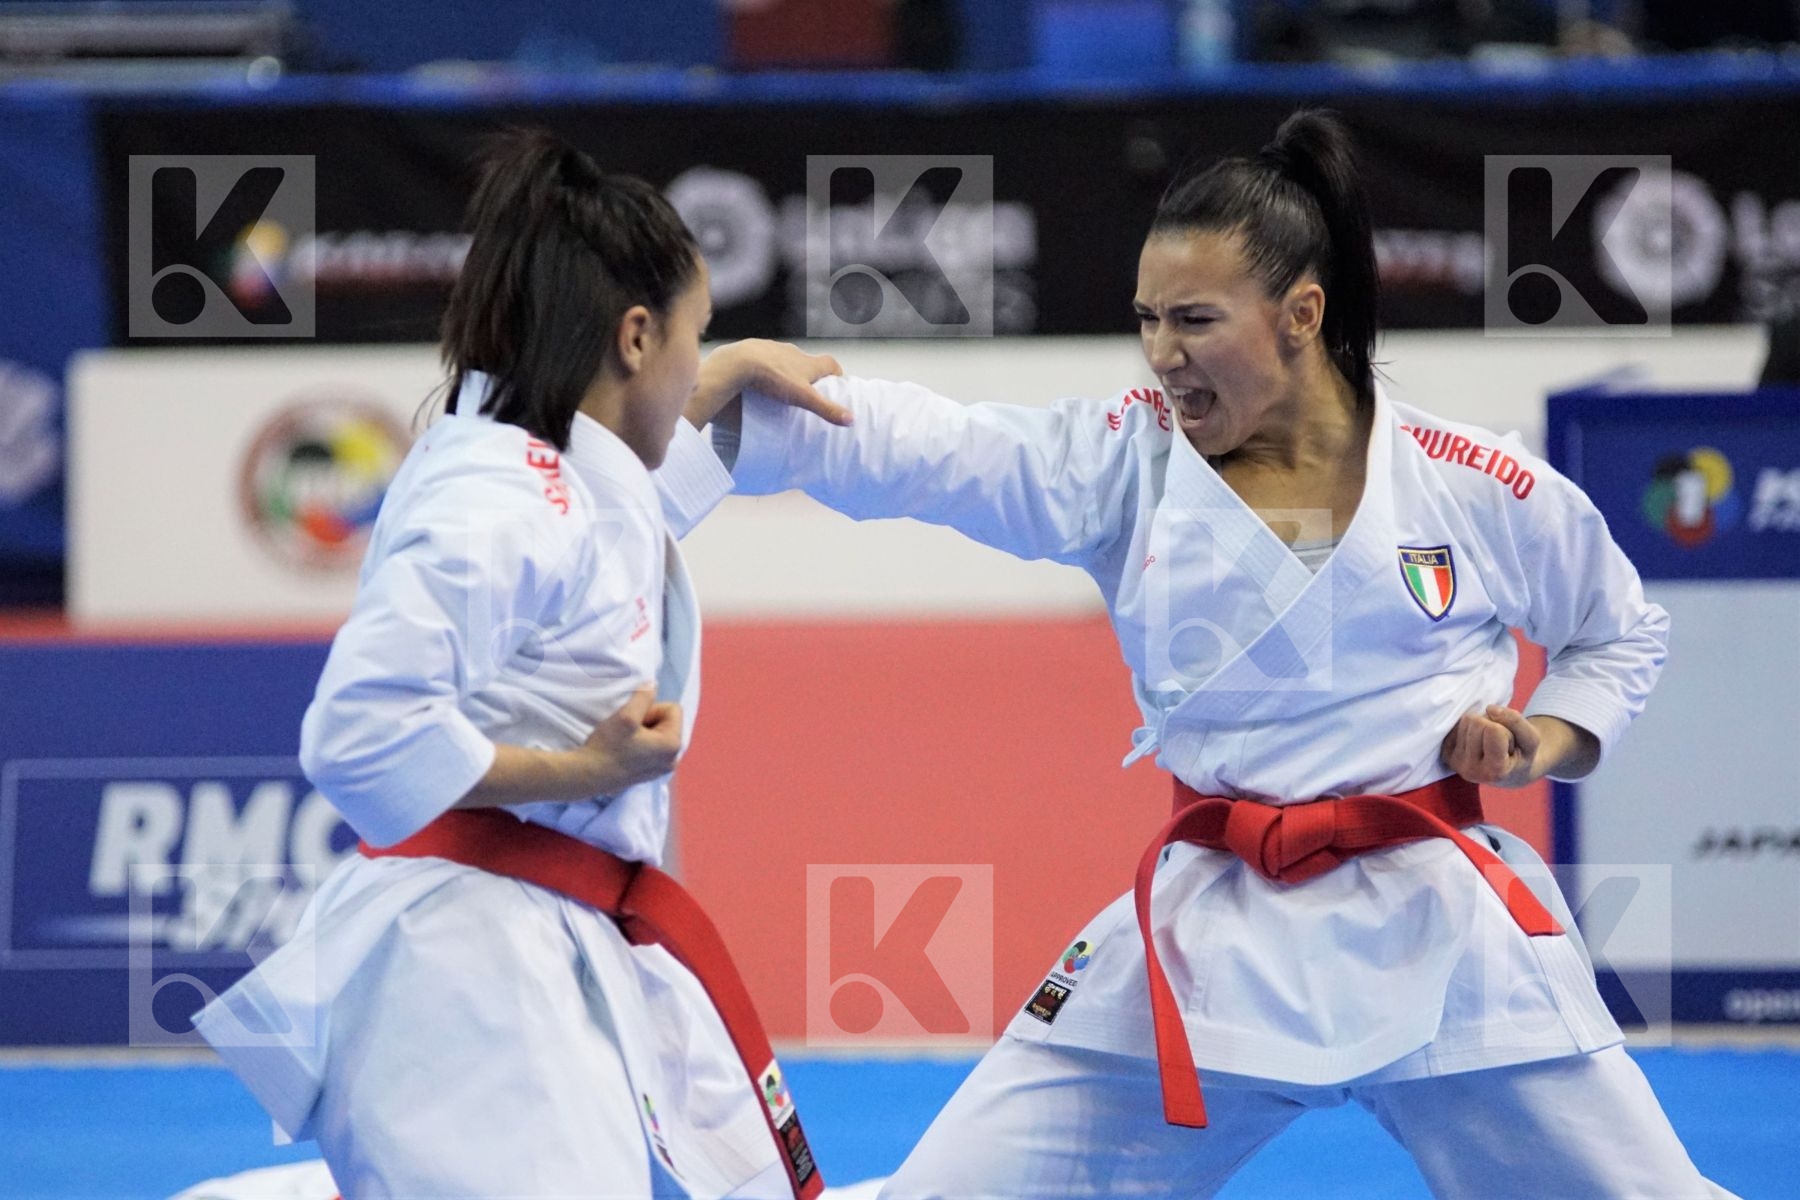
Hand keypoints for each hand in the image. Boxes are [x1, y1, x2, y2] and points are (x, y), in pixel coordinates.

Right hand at [574, 684, 683, 793]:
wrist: (587, 776)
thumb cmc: (608, 747)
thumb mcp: (626, 716)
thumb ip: (644, 697)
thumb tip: (654, 685)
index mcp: (673, 745)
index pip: (673, 709)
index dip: (651, 708)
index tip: (633, 719)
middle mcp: (673, 759)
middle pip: (667, 722)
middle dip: (648, 720)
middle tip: (627, 729)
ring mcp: (662, 768)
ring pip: (658, 734)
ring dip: (643, 731)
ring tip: (625, 740)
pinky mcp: (651, 773)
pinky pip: (652, 748)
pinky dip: (640, 743)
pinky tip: (624, 749)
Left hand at [685, 338, 849, 429]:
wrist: (739, 363)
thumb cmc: (773, 379)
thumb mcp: (803, 397)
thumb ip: (826, 409)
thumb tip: (850, 419)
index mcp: (808, 362)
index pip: (830, 364)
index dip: (836, 373)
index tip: (837, 384)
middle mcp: (794, 352)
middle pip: (809, 362)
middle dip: (811, 375)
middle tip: (810, 391)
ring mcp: (774, 349)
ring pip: (787, 359)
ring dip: (789, 371)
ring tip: (784, 388)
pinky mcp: (755, 350)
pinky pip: (766, 359)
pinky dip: (769, 368)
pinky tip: (762, 381)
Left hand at [1440, 704, 1545, 788]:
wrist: (1509, 772)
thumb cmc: (1522, 755)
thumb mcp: (1532, 739)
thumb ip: (1516, 722)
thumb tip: (1489, 708)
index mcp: (1494, 771)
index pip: (1493, 730)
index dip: (1506, 730)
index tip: (1510, 746)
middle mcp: (1470, 770)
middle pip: (1476, 722)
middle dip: (1493, 726)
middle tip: (1500, 744)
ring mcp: (1455, 763)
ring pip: (1466, 720)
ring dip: (1482, 726)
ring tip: (1490, 743)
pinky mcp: (1446, 755)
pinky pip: (1455, 724)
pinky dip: (1469, 728)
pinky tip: (1478, 743)